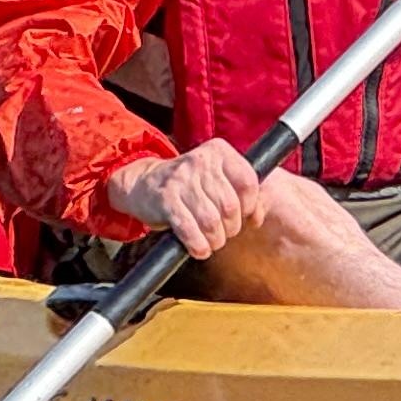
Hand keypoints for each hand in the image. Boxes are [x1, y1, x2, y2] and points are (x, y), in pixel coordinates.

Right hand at [104, 138, 267, 259]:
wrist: (143, 183)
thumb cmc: (189, 184)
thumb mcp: (216, 178)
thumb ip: (240, 191)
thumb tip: (258, 216)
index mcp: (219, 151)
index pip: (248, 182)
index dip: (251, 207)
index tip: (246, 218)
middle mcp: (201, 160)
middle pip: (230, 206)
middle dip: (231, 228)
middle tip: (225, 232)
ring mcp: (181, 179)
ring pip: (211, 221)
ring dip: (215, 239)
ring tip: (213, 241)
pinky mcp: (166, 199)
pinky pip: (189, 229)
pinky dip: (198, 245)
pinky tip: (200, 249)